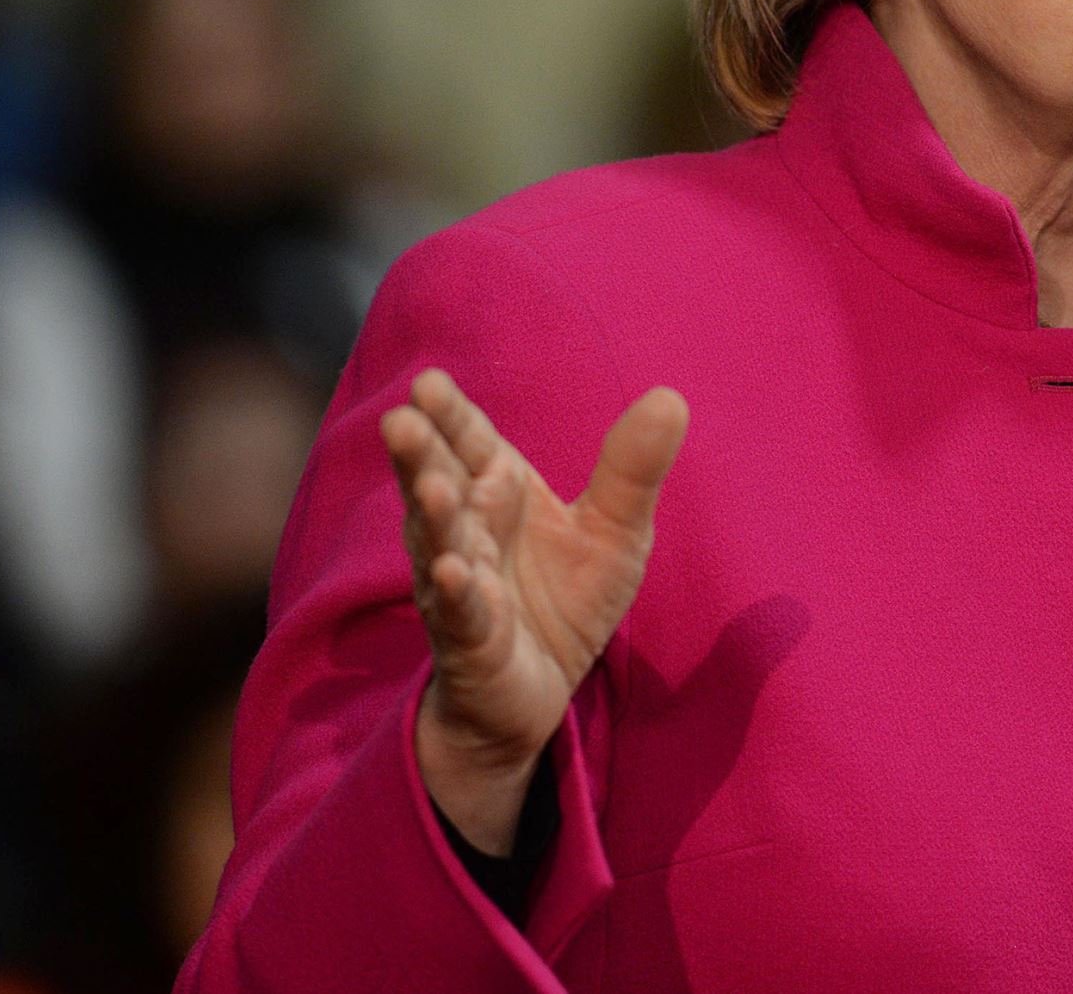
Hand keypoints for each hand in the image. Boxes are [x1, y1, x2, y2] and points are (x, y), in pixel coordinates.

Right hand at [383, 368, 686, 852]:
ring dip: (434, 517)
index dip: (450, 416)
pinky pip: (462, 613)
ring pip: (441, 544)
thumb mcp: (614, 529)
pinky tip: (454, 574)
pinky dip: (458, 594)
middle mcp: (466, 529)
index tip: (430, 382)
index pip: (468, 442)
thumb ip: (632, 468)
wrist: (541, 690)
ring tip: (432, 487)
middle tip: (402, 419)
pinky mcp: (470, 639)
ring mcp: (459, 584)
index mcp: (496, 489)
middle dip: (420, 454)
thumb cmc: (566, 597)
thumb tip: (670, 396)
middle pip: (438, 483)